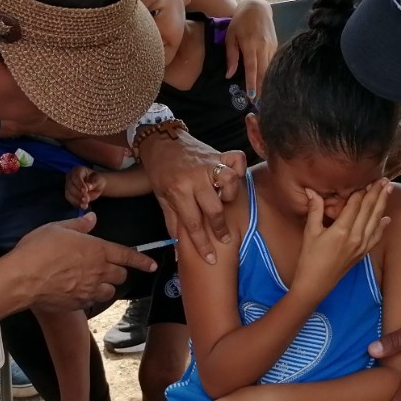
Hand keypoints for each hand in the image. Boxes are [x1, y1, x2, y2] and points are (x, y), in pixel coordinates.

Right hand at [15, 213, 156, 310]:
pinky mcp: (79, 304)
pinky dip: (90, 297)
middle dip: (116, 271)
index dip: (142, 260)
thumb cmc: (39, 248)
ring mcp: (90, 290)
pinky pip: (92, 301)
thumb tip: (92, 218)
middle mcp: (99, 271)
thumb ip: (79, 225)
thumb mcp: (58, 228)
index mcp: (98, 250)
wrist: (23, 279)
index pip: (128, 255)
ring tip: (91, 282)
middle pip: (120, 275)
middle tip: (103, 268)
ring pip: (110, 292)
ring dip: (105, 287)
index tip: (153, 265)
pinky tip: (76, 291)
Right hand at [65, 166, 103, 208]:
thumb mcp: (99, 180)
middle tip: (87, 199)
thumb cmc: (97, 180)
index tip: (85, 191)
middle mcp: (70, 177)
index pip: (75, 177)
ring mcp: (68, 186)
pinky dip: (76, 204)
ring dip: (76, 200)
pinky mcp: (69, 194)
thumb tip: (88, 186)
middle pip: (70, 186)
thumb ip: (94, 182)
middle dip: (78, 194)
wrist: (96, 187)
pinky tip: (83, 206)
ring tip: (85, 204)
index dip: (79, 184)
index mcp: (78, 170)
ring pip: (68, 194)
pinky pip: (70, 200)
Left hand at [142, 130, 246, 263]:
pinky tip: (233, 178)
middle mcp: (195, 178)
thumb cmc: (161, 172)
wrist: (160, 141)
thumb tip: (178, 251)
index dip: (203, 244)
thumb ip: (173, 223)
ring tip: (224, 202)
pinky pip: (237, 160)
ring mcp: (208, 164)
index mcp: (178, 191)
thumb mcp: (162, 199)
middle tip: (224, 238)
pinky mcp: (218, 153)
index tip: (211, 258)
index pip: (193, 224)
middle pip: (214, 208)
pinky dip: (240, 169)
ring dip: (230, 195)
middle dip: (220, 228)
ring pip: (230, 182)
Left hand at [226, 0, 276, 99]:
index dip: (252, 82)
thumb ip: (231, 56)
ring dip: (267, 82)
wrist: (257, 7)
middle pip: (263, 71)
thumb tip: (229, 75)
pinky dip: (270, 74)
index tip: (252, 96)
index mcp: (250, 44)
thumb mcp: (230, 36)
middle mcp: (263, 46)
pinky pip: (273, 63)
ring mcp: (271, 46)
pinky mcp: (276, 45)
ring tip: (265, 97)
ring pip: (270, 68)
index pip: (251, 68)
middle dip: (262, 87)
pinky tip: (268, 83)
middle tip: (260, 104)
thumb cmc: (240, 22)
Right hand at [293, 180, 390, 300]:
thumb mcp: (310, 232)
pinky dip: (382, 226)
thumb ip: (315, 210)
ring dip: (383, 204)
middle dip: (377, 193)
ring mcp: (361, 246)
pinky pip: (376, 236)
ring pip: (376, 220)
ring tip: (389, 190)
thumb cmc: (309, 259)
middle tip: (384, 179)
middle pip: (369, 210)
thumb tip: (311, 191)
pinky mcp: (362, 253)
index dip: (361, 191)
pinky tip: (387, 218)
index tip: (366, 179)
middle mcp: (355, 237)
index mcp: (341, 230)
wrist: (315, 284)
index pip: (355, 205)